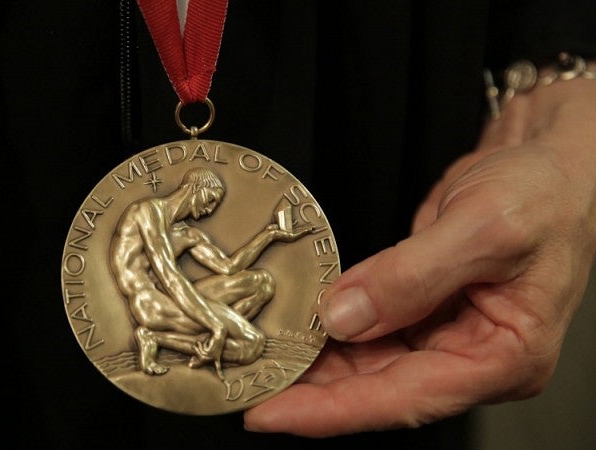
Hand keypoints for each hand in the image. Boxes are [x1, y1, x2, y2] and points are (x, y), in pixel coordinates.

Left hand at [244, 78, 595, 436]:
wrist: (549, 160)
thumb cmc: (545, 192)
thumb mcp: (484, 226)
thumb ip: (411, 276)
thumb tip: (344, 316)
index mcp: (503, 356)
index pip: (406, 398)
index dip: (333, 410)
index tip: (273, 413)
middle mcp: (472, 355)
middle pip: (379, 389)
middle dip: (311, 392)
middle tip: (250, 387)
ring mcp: (446, 333)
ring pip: (368, 364)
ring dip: (314, 365)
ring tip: (260, 363)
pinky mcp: (422, 308)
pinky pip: (369, 331)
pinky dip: (330, 330)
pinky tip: (295, 328)